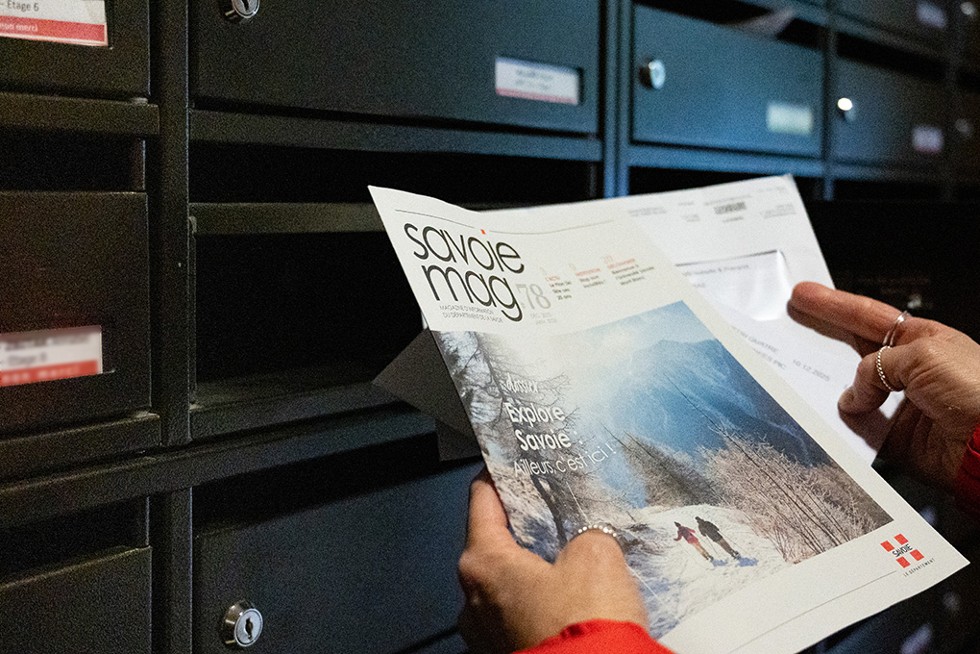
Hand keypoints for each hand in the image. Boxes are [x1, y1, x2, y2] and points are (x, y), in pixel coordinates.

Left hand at [458, 470, 647, 653]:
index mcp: (482, 564)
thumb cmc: (584, 625)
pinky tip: (573, 597)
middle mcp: (472, 601)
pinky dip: (541, 602)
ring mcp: (486, 636)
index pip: (481, 501)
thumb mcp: (596, 554)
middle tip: (552, 505)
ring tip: (572, 554)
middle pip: (493, 545)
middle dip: (523, 525)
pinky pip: (520, 617)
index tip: (509, 461)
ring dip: (535, 568)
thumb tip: (587, 537)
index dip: (498, 475)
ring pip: (508, 585)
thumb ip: (585, 532)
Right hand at [789, 282, 979, 490]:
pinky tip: (828, 415)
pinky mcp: (895, 438)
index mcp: (921, 340)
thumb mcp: (922, 355)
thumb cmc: (979, 391)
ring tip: (799, 377)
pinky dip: (843, 425)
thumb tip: (853, 395)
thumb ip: (876, 367)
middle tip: (788, 330)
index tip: (805, 297)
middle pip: (853, 352)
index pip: (867, 318)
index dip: (833, 306)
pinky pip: (857, 430)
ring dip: (827, 388)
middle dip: (820, 342)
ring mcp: (900, 405)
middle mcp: (909, 371)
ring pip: (850, 393)